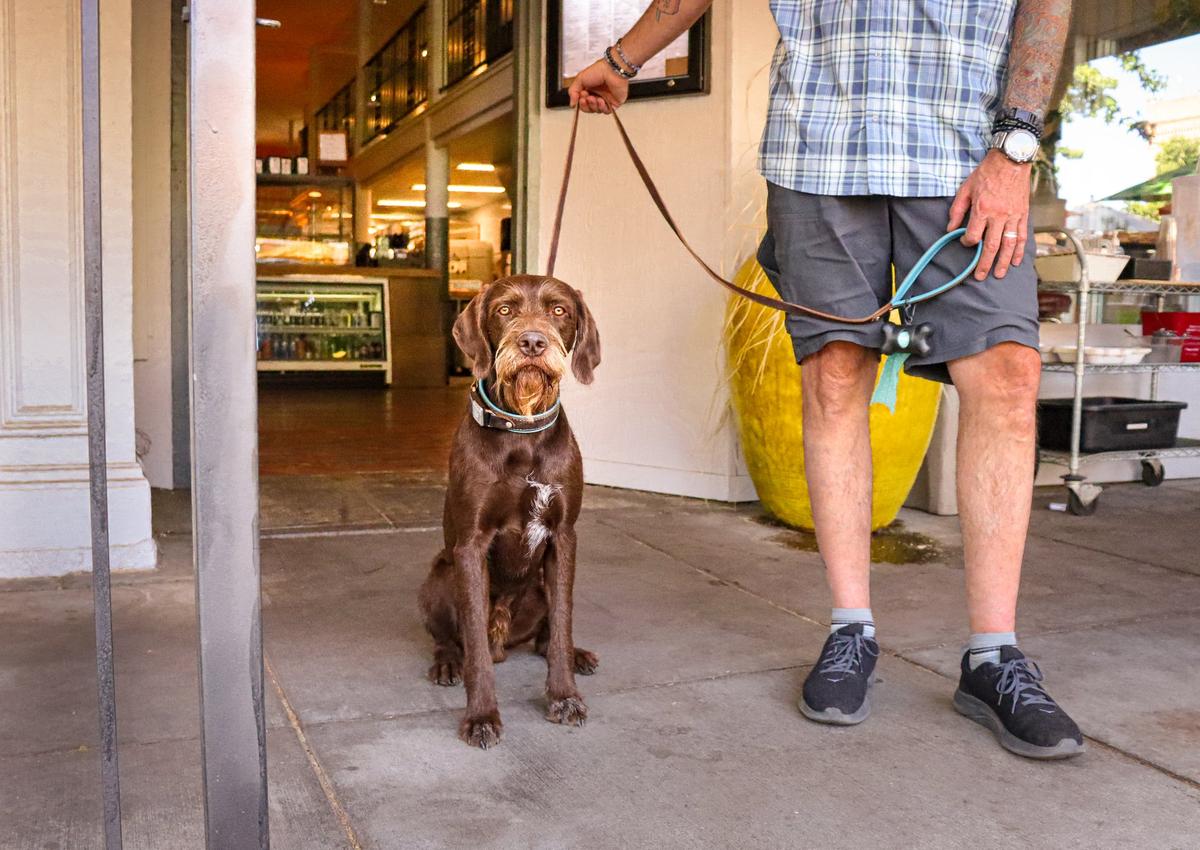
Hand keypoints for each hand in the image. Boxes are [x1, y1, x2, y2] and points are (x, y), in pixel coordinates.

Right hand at [568, 59, 628, 113]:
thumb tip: (572, 104)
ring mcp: (606, 99)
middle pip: (589, 108)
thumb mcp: (580, 79)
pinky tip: (601, 101)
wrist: (612, 70)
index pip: (582, 102)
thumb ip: (573, 92)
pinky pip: (607, 111)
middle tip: (586, 98)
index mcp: (590, 89)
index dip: (580, 103)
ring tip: (593, 98)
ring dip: (593, 106)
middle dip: (586, 105)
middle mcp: (598, 94)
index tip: (580, 98)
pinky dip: (602, 108)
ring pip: (597, 110)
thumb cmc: (599, 70)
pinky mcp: (614, 103)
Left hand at [947, 150, 1031, 280]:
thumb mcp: (965, 188)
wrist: (1011, 159)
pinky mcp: (1023, 214)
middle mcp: (999, 216)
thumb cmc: (986, 173)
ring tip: (998, 274)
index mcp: (982, 209)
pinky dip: (1019, 250)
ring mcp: (1013, 216)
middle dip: (985, 263)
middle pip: (991, 246)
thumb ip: (957, 210)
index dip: (968, 243)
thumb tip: (949, 229)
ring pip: (1008, 245)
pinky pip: (1022, 236)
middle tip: (980, 276)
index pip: (973, 235)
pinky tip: (1015, 261)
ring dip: (1003, 262)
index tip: (965, 243)